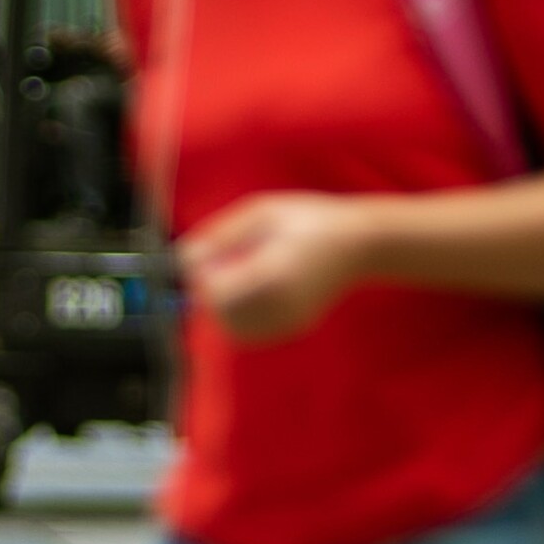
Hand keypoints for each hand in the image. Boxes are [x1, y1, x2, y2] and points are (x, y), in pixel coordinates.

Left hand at [180, 192, 374, 343]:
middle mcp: (280, 304)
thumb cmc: (310, 219)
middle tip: (222, 265)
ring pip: (233, 329)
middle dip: (210, 293)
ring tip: (241, 275)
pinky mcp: (292, 327)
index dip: (202, 277)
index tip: (207, 256)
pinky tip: (255, 288)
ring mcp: (288, 320)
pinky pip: (252, 331)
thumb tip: (183, 257)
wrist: (360, 244)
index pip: (216, 293)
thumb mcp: (262, 212)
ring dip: (224, 306)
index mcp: (272, 272)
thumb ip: (221, 234)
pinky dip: (242, 315)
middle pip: (221, 316)